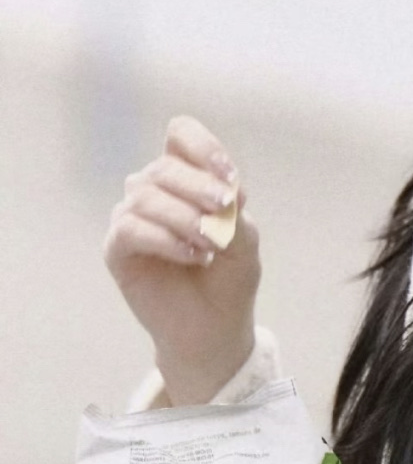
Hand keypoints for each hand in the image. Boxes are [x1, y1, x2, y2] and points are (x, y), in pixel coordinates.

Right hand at [103, 115, 260, 404]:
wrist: (214, 328)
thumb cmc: (229, 279)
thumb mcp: (244, 240)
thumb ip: (233, 210)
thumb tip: (219, 191)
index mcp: (185, 178)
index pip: (180, 135)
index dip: (202, 147)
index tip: (229, 177)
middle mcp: (153, 191)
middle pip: (166, 166)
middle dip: (200, 188)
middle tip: (224, 213)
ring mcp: (131, 217)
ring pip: (147, 196)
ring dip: (185, 218)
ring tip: (211, 245)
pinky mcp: (117, 248)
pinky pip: (131, 228)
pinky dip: (166, 239)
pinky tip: (193, 256)